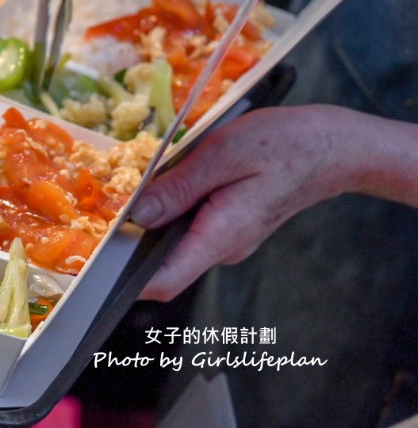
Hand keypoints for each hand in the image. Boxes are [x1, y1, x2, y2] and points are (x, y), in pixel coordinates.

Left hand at [132, 106, 366, 301]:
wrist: (330, 147)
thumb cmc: (283, 145)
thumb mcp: (222, 154)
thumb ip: (178, 187)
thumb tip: (137, 214)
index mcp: (221, 236)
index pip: (165, 282)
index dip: (127, 282)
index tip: (97, 266)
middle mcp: (223, 248)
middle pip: (163, 262)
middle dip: (134, 240)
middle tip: (111, 208)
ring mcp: (227, 241)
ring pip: (175, 241)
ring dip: (157, 219)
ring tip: (150, 183)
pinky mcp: (228, 228)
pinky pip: (191, 227)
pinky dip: (175, 210)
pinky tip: (177, 180)